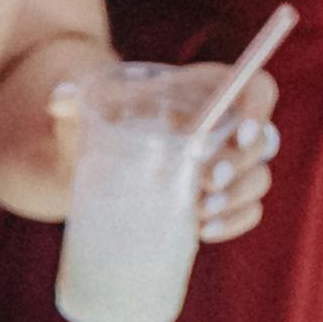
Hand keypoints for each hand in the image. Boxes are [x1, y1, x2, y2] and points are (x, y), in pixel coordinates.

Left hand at [39, 66, 284, 243]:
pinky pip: (248, 211)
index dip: (260, 108)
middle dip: (242, 165)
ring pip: (259, 179)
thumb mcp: (96, 98)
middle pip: (264, 142)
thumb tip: (58, 102)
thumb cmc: (109, 113)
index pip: (258, 89)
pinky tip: (204, 232)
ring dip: (239, 198)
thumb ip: (77, 93)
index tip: (241, 133)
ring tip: (201, 212)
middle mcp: (229, 126)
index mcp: (212, 90)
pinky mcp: (222, 197)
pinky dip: (235, 222)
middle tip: (207, 180)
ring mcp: (230, 164)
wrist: (105, 146)